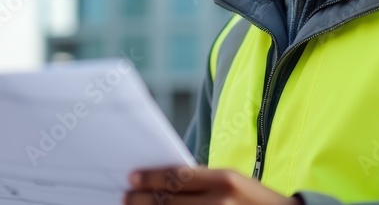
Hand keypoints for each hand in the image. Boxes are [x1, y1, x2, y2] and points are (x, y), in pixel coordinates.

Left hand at [124, 166, 300, 203]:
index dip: (151, 177)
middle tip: (126, 196)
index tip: (132, 176)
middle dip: (143, 199)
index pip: (178, 176)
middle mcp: (221, 202)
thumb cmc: (252, 198)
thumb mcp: (232, 181)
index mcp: (225, 180)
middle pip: (170, 200)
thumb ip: (201, 180)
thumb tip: (163, 180)